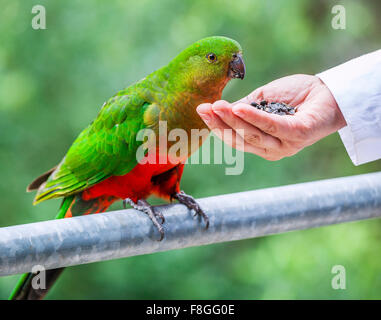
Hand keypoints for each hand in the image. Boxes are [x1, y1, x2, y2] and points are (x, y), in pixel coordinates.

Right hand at [196, 74, 346, 160]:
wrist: (329, 90)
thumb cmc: (296, 96)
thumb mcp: (262, 101)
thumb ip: (244, 108)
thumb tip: (220, 110)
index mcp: (262, 143)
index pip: (234, 138)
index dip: (216, 125)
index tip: (201, 109)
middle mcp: (271, 149)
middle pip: (240, 140)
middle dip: (220, 124)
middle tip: (205, 108)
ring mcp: (285, 145)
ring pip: (253, 135)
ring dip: (233, 120)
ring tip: (218, 106)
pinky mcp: (298, 135)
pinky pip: (272, 127)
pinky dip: (254, 118)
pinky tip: (239, 107)